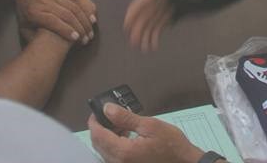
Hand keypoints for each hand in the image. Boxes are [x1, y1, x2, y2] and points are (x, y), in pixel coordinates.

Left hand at [15, 0, 96, 44]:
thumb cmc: (26, 12)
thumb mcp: (24, 27)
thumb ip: (33, 39)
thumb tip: (45, 51)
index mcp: (33, 12)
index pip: (52, 21)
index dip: (66, 30)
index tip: (77, 39)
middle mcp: (44, 0)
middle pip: (66, 14)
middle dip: (79, 27)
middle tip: (87, 38)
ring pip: (74, 5)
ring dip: (85, 19)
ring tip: (91, 30)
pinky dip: (86, 6)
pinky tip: (92, 16)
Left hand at [88, 104, 204, 162]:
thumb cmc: (171, 145)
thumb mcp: (150, 126)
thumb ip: (125, 118)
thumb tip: (107, 109)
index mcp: (123, 152)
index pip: (98, 135)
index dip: (94, 121)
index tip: (97, 110)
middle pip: (98, 145)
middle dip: (100, 128)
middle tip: (109, 115)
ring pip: (104, 152)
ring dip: (107, 137)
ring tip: (120, 125)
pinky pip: (113, 158)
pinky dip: (114, 146)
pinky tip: (126, 137)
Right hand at [123, 0, 215, 51]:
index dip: (135, 10)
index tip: (127, 23)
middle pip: (148, 10)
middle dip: (140, 26)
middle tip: (134, 42)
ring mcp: (175, 2)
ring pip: (155, 18)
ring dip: (147, 32)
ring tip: (144, 48)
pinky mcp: (182, 11)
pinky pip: (165, 22)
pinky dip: (157, 32)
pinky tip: (153, 44)